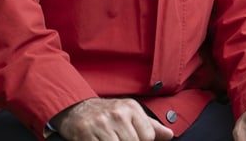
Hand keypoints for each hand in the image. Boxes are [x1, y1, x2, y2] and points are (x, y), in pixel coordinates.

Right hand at [51, 98, 173, 140]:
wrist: (76, 109)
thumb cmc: (107, 114)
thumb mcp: (130, 113)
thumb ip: (150, 126)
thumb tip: (169, 135)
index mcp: (131, 108)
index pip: (148, 136)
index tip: (133, 138)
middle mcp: (117, 113)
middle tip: (119, 138)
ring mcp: (100, 124)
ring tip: (110, 139)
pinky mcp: (85, 134)